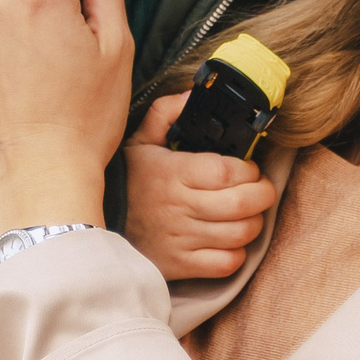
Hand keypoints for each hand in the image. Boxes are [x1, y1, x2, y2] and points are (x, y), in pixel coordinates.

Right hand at [123, 94, 278, 278]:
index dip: (249, 169)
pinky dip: (238, 252)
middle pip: (242, 204)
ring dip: (254, 221)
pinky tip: (229, 238)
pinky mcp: (183, 265)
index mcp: (173, 173)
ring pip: (241, 234)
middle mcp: (180, 207)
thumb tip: (193, 95)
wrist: (95, 228)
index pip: (227, 172)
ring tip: (247, 212)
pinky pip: (227, 263)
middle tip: (259, 188)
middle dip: (263, 194)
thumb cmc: (129, 182)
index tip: (249, 167)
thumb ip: (166, 113)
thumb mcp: (140, 141)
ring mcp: (183, 239)